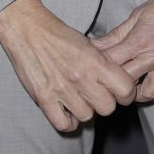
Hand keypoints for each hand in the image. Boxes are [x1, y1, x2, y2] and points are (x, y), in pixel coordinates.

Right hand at [0, 0, 136, 131]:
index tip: (120, 91)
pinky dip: (67, 121)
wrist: (27, 28)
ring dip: (84, 110)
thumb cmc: (58, 34)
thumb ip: (103, 62)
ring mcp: (62, 89)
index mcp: (94, 60)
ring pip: (87, 117)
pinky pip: (63, 124)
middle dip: (104, 102)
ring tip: (78, 98)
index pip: (125, 89)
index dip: (126, 93)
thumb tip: (118, 79)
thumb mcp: (87, 43)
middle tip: (96, 93)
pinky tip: (66, 110)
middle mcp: (80, 76)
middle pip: (108, 108)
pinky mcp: (44, 98)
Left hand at [90, 0, 153, 104]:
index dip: (100, 68)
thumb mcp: (136, 16)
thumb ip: (116, 35)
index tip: (97, 70)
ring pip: (149, 94)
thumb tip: (94, 46)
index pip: (112, 63)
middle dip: (116, 84)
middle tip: (113, 83)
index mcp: (140, 40)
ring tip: (134, 88)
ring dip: (138, 94)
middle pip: (127, 82)